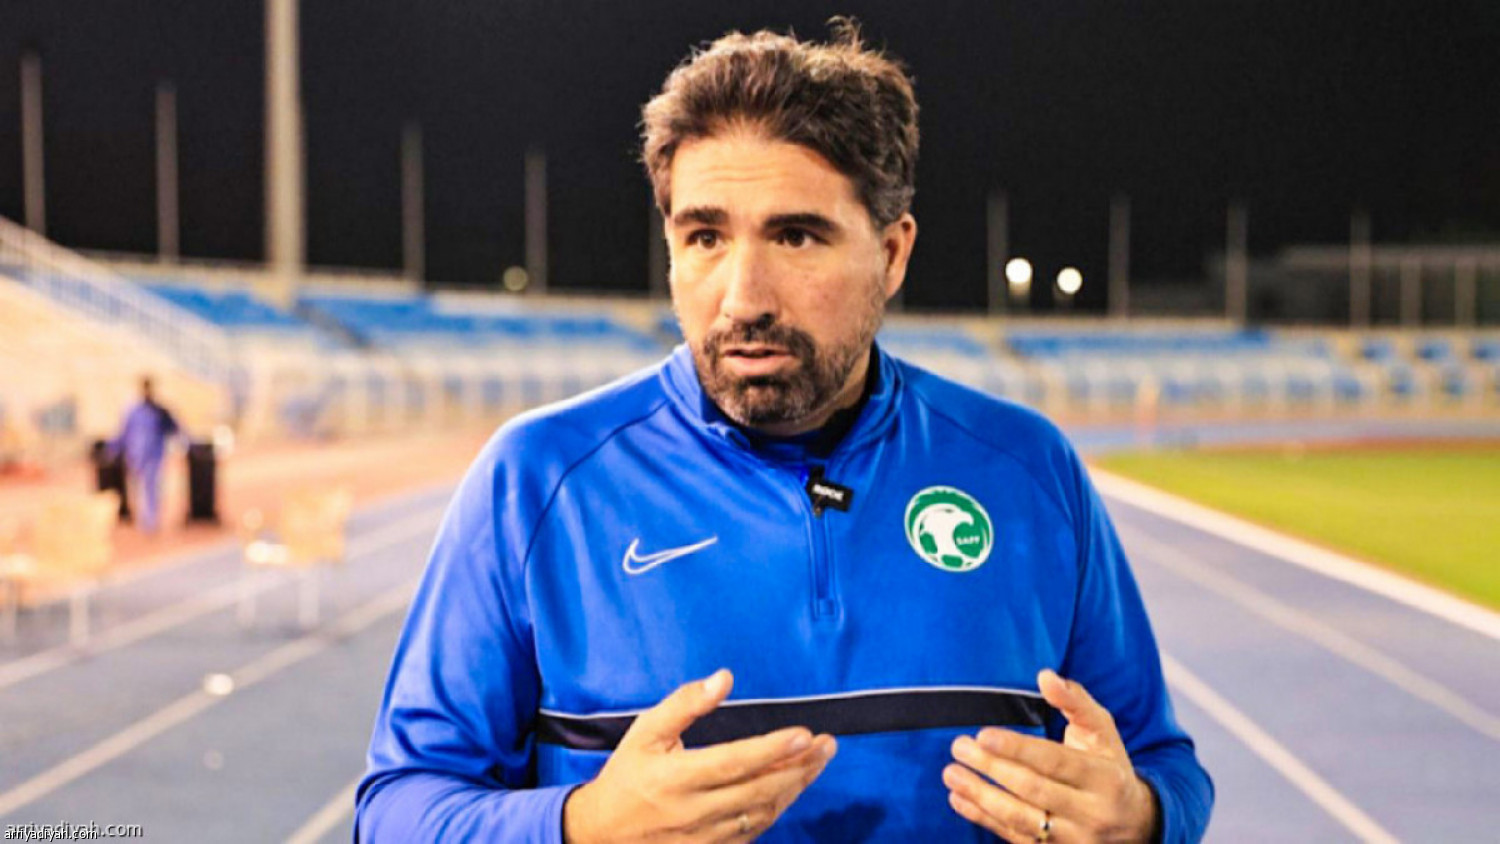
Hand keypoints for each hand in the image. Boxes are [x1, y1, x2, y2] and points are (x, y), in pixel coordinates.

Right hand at [563, 669, 837, 842]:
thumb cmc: (628, 773)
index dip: (772, 750)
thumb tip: (724, 678)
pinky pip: (755, 830)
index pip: (734, 762)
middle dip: (799, 767)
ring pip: (763, 813)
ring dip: (796, 787)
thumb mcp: (646, 731)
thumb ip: (685, 703)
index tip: (804, 734)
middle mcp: (694, 810)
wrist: (604, 832)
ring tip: (818, 761)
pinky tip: (793, 786)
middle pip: (759, 790)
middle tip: (827, 745)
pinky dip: (778, 807)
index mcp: (676, 777)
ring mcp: (705, 835)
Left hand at [943, 670, 1157, 842]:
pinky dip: (983, 819)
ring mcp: (1073, 838)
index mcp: (1105, 778)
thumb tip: (1045, 676)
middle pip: (1033, 790)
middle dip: (991, 768)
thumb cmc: (1109, 766)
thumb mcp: (1103, 731)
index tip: (984, 735)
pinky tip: (959, 798)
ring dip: (980, 796)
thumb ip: (1075, 701)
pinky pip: (1014, 837)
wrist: (1135, 824)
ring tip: (951, 773)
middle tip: (959, 746)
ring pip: (1021, 819)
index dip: (1018, 749)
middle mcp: (1091, 812)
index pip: (1056, 762)